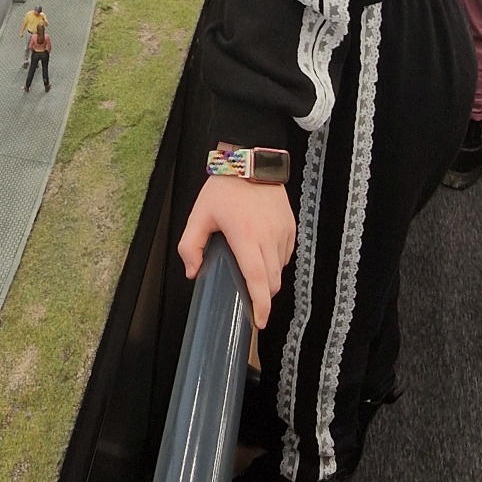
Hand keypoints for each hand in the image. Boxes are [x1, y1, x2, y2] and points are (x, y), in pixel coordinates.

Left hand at [178, 176, 295, 327]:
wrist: (251, 160)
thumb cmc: (225, 187)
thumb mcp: (199, 214)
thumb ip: (191, 246)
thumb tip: (193, 272)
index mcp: (245, 237)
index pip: (258, 279)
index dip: (261, 304)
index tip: (259, 321)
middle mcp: (268, 237)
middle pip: (272, 281)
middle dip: (263, 296)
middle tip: (249, 299)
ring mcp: (283, 232)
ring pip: (280, 269)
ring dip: (268, 278)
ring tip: (252, 271)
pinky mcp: (291, 226)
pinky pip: (286, 254)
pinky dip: (276, 261)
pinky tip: (262, 254)